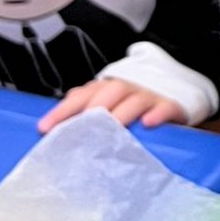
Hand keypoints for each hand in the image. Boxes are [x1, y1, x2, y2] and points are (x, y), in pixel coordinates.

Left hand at [37, 78, 186, 134]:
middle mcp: (127, 90)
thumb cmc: (134, 110)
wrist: (174, 99)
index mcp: (107, 90)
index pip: (82, 95)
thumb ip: (84, 116)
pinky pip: (166, 107)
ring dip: (121, 113)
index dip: (63, 111)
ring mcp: (149, 97)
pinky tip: (148, 123)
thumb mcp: (108, 111)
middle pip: (108, 91)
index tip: (44, 128)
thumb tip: (53, 131)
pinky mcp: (171, 106)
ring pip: (134, 99)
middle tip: (80, 130)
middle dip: (92, 109)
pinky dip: (157, 113)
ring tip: (112, 128)